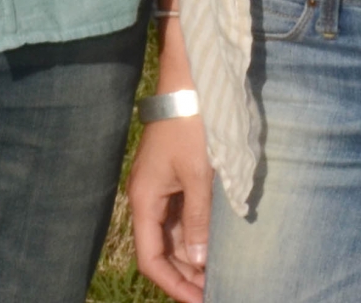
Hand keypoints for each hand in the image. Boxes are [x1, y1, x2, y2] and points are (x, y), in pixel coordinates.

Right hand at [128, 112, 213, 301]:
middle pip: (160, 251)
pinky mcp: (172, 176)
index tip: (199, 300)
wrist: (190, 81)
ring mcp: (159, 187)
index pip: (151, 259)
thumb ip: (198, 220)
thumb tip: (196, 259)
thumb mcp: (198, 176)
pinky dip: (194, 234)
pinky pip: (179, 216)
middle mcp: (146, 198)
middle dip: (184, 275)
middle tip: (214, 291)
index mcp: (144, 200)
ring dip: (190, 257)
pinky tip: (212, 246)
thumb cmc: (192, 125)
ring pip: (171, 235)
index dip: (173, 285)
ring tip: (216, 275)